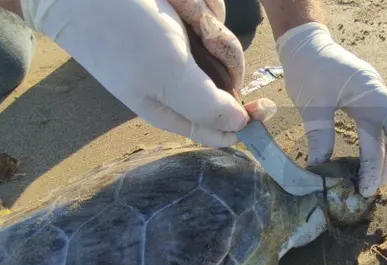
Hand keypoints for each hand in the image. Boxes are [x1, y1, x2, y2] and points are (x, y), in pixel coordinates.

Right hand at [19, 0, 272, 146]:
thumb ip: (205, 105)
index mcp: (175, 108)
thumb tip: (240, 128)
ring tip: (175, 6)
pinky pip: (213, 15)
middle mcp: (183, 81)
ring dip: (206, 22)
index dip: (246, 121)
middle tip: (195, 31)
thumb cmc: (121, 31)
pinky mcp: (184, 20)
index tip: (265, 104)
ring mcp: (184, 48)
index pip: (222, 130)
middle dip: (220, 52)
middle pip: (231, 81)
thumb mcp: (166, 74)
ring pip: (223, 44)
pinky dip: (198, 2)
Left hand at [276, 22, 386, 196]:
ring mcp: (369, 98)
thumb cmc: (308, 68)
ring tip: (368, 182)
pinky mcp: (359, 102)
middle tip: (370, 189)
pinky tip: (362, 163)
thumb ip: (320, 135)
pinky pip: (370, 127)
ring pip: (381, 133)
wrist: (302, 44)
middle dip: (384, 163)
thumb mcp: (312, 104)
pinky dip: (369, 147)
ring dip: (378, 157)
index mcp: (370, 92)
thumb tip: (320, 169)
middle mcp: (375, 95)